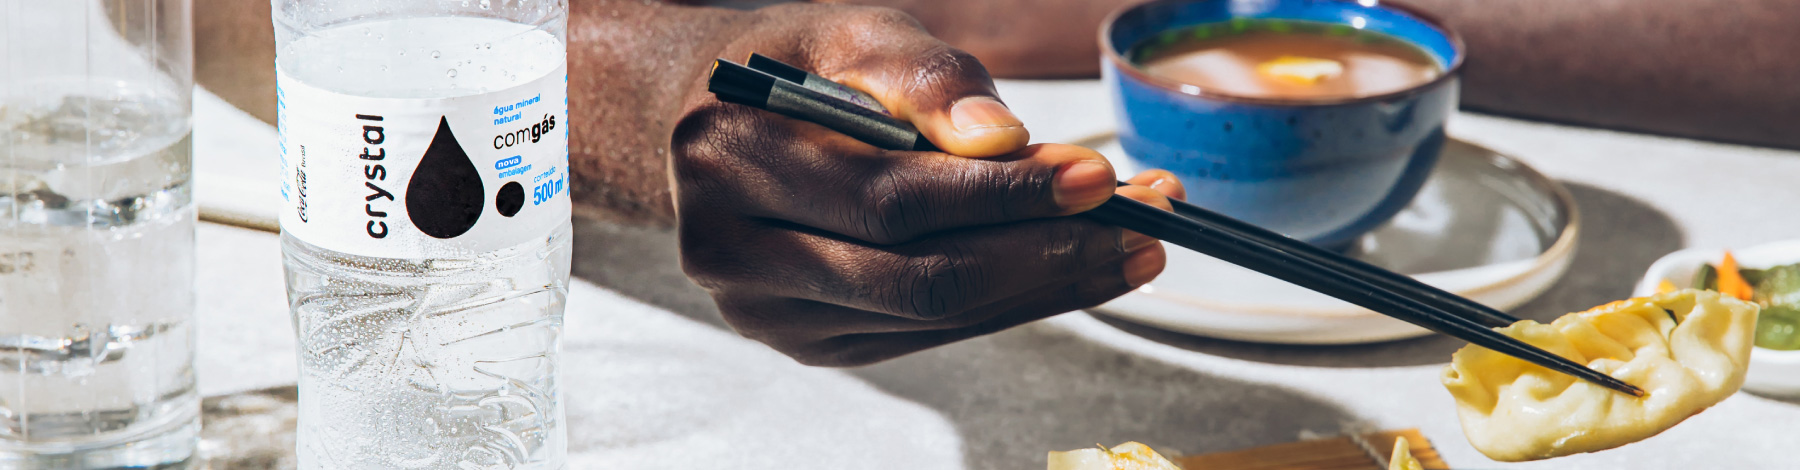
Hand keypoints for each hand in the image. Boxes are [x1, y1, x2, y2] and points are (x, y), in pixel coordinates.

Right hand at [671, 4, 1184, 365]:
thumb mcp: (853, 32)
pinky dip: (1008, 301)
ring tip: (1129, 242)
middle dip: (1045, 251)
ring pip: (929, 314)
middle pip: (917, 274)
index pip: (890, 196)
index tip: (1096, 176)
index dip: (1002, 194)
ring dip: (1046, 283)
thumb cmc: (796, 69)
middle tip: (1140, 222)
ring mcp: (765, 310)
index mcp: (730, 158)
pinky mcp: (807, 340)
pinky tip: (1067, 267)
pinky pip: (926, 332)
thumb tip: (1003, 137)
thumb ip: (924, 77)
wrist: (717, 123)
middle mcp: (730, 250)